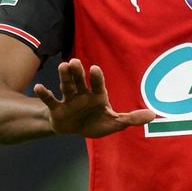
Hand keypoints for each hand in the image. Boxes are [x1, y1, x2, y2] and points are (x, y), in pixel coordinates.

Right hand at [33, 58, 155, 137]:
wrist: (74, 129)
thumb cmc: (96, 122)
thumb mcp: (115, 122)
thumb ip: (132, 118)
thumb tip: (153, 115)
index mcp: (97, 95)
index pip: (98, 84)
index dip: (96, 78)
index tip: (94, 69)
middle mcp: (82, 94)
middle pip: (80, 80)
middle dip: (78, 72)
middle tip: (75, 61)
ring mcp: (69, 100)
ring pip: (66, 86)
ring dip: (64, 77)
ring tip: (62, 66)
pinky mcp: (57, 109)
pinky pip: (50, 100)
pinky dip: (44, 94)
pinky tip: (38, 87)